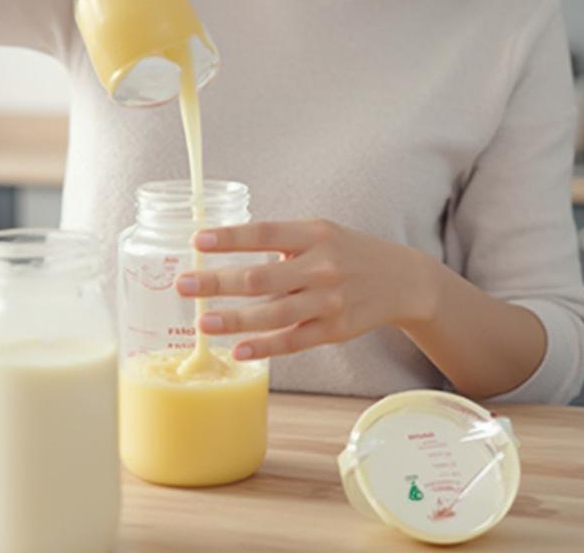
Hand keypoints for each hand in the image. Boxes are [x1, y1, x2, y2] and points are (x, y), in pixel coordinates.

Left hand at [175, 219, 437, 360]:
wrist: (401, 279)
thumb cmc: (346, 252)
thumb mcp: (318, 232)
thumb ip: (279, 242)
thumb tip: (224, 249)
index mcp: (313, 234)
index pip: (264, 233)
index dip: (230, 238)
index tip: (197, 240)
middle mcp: (320, 267)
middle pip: (261, 278)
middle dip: (218, 282)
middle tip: (183, 285)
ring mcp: (328, 301)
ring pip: (274, 314)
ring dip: (234, 320)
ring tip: (202, 323)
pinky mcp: (334, 330)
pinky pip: (293, 341)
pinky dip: (264, 347)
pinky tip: (238, 350)